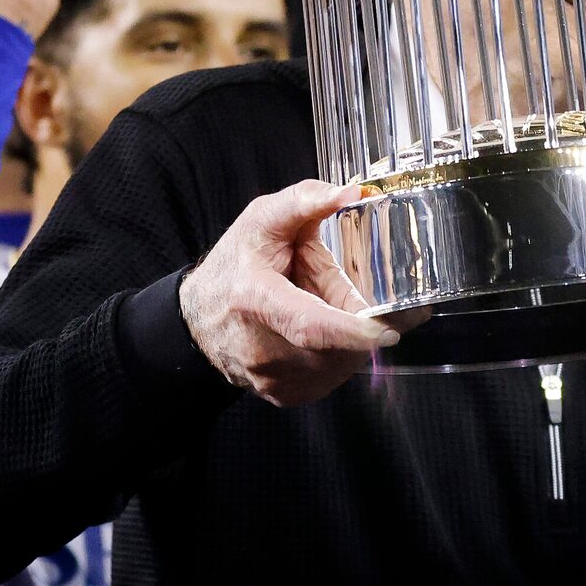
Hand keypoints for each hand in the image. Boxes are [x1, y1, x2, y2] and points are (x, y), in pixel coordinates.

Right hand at [179, 180, 399, 406]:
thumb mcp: (262, 220)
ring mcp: (268, 377)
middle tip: (352, 299)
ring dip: (349, 341)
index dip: (352, 331)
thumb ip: (305, 202)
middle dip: (360, 325)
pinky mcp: (279, 393)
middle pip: (334, 346)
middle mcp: (259, 346)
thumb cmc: (235, 265)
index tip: (389, 330)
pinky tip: (318, 337)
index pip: (310, 325)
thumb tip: (351, 192)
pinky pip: (328, 379)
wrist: (196, 316)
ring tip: (323, 312)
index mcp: (256, 298)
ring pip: (338, 366)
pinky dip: (336, 358)